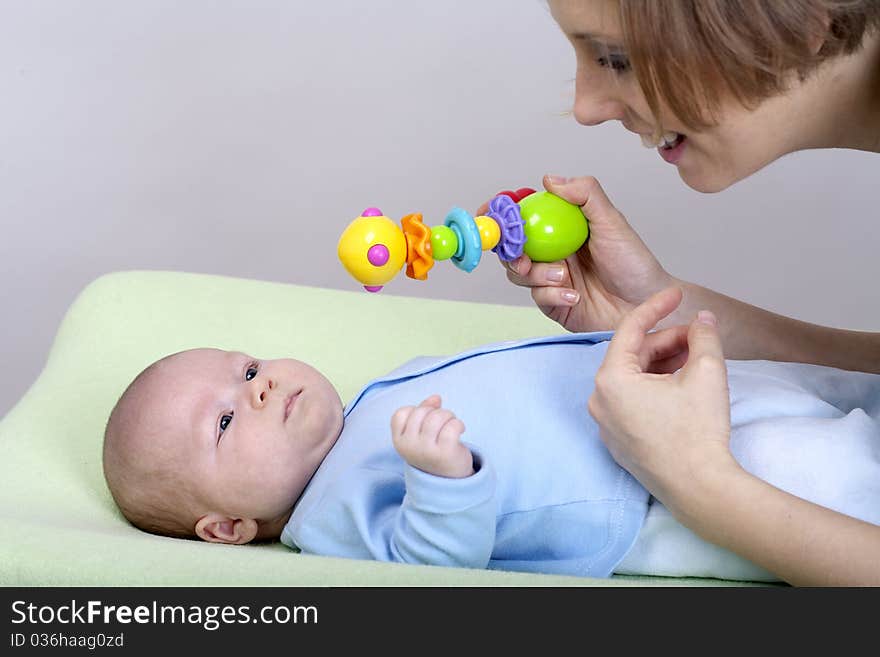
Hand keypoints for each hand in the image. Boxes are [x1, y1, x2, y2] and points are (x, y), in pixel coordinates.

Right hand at [391, 395, 473, 477]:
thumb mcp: (421, 433)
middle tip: (444, 424)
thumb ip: (424, 412)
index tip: (427, 422)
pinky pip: (452, 426)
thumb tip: (436, 398)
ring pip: (437, 416)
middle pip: (422, 412)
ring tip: (452, 425)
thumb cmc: (433, 451)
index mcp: (399, 441)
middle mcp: (410, 446)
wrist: (448, 481)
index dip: (417, 411)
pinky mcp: (445, 453)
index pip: (402, 413)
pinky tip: (460, 431)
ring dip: (449, 416)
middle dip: (437, 412)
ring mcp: (426, 450)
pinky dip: (459, 424)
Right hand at [477, 175, 677, 332]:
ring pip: (519, 273)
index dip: (501, 213)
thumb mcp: (612, 221)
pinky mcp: (553, 302)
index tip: (488, 213)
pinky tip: (574, 295)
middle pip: (512, 246)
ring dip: (536, 275)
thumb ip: (584, 194)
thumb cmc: (634, 263)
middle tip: (522, 259)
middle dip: (510, 252)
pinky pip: (536, 297)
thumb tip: (549, 179)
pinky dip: (551, 295)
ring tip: (564, 278)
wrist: (646, 305)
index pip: (523, 215)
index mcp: (561, 227)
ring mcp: (550, 278)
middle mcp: (552, 251)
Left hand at [588, 286, 738, 515]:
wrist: (699, 488)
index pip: (630, 328)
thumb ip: (704, 336)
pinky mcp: (618, 441)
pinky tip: (682, 385)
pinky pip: (632, 403)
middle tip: (699, 336)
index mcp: (610, 379)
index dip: (657, 306)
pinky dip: (654, 387)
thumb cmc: (698, 431)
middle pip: (633, 355)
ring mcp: (606, 424)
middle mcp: (599, 400)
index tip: (677, 293)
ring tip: (696, 359)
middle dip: (667, 341)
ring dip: (663, 363)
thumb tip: (703, 319)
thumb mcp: (707, 372)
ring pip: (633, 379)